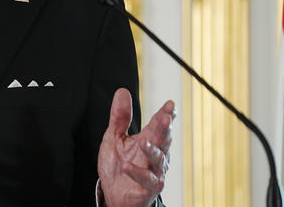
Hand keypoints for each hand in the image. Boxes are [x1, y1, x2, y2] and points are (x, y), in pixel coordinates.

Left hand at [97, 89, 174, 206]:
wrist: (114, 192)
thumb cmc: (118, 163)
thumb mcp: (114, 136)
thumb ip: (119, 116)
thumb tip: (122, 91)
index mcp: (148, 138)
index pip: (159, 124)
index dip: (165, 114)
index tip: (170, 104)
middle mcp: (154, 154)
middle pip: (162, 139)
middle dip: (164, 128)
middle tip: (165, 117)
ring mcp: (154, 170)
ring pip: (159, 159)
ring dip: (152, 150)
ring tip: (143, 142)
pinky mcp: (150, 187)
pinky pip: (147, 180)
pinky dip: (137, 173)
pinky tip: (127, 166)